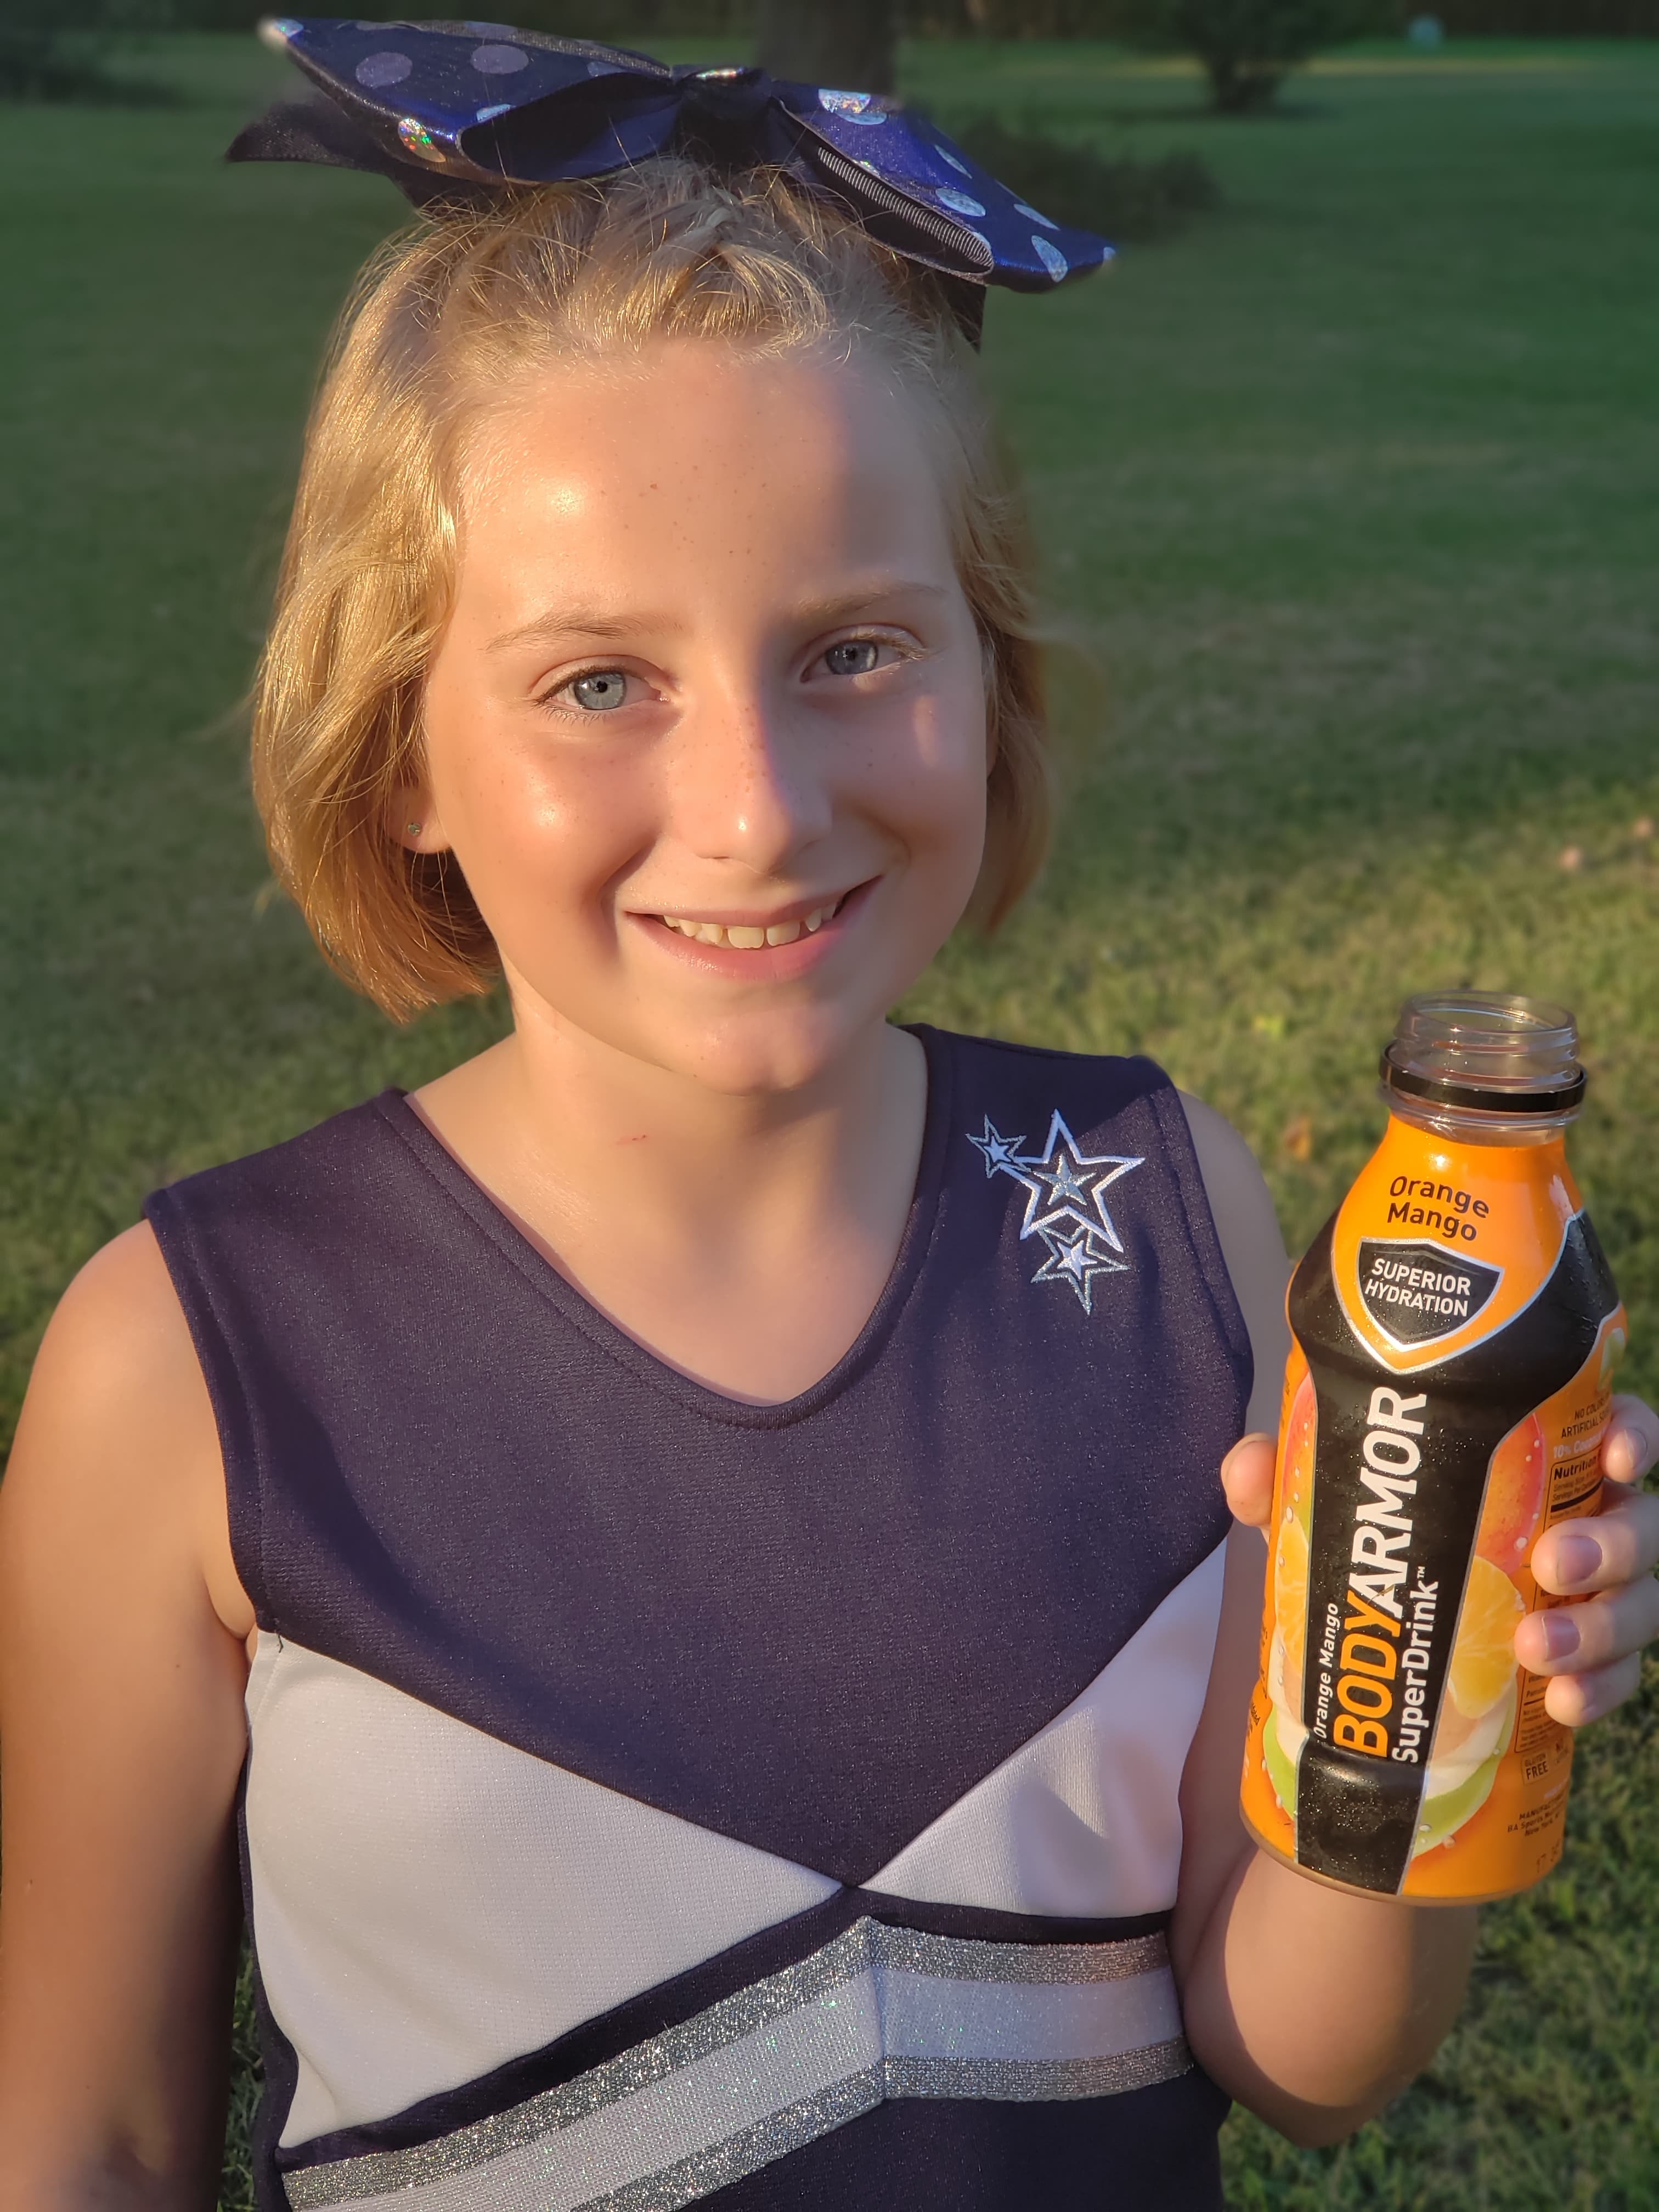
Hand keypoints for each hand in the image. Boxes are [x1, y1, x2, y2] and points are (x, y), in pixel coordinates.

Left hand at [1220, 1395, 1658, 1728]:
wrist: (1383, 1651)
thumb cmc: (1381, 1543)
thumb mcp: (1332, 1507)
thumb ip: (1288, 1481)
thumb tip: (1248, 1466)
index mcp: (1547, 1465)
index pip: (1620, 1432)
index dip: (1636, 1437)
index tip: (1618, 1454)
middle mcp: (1590, 1525)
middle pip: (1643, 1526)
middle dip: (1610, 1545)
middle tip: (1549, 1563)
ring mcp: (1601, 1599)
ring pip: (1641, 1606)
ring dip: (1601, 1628)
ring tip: (1536, 1650)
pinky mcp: (1592, 1667)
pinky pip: (1618, 1682)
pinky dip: (1599, 1692)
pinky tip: (1563, 1704)